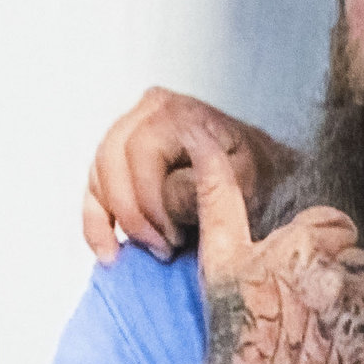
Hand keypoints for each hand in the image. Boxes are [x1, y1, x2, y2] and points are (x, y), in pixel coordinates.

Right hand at [77, 86, 292, 261]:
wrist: (270, 182)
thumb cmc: (262, 181)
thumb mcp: (245, 184)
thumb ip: (203, 187)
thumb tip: (165, 195)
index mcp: (178, 113)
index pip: (141, 152)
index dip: (150, 201)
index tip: (173, 239)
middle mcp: (150, 111)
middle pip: (112, 162)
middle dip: (133, 214)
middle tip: (161, 249)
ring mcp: (132, 130)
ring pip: (99, 175)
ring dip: (113, 221)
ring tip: (146, 252)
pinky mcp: (122, 157)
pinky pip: (94, 188)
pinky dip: (97, 222)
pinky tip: (109, 251)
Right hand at [171, 148, 363, 363]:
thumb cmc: (232, 335)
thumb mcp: (218, 258)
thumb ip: (218, 194)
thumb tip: (201, 138)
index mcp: (302, 247)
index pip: (339, 224)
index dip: (324, 246)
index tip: (303, 272)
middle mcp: (336, 279)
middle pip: (363, 260)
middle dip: (344, 281)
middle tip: (310, 312)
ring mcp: (362, 321)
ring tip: (332, 337)